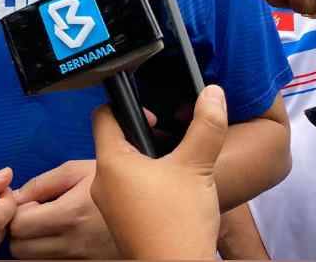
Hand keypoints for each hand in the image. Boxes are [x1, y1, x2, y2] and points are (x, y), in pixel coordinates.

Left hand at [9, 160, 117, 258]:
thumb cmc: (114, 183)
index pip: (19, 225)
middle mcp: (74, 244)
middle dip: (20, 230)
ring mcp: (81, 260)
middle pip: (20, 249)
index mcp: (70, 215)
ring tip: (49, 226)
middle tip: (35, 215)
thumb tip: (17, 194)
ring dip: (33, 244)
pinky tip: (61, 238)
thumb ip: (44, 182)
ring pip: (34, 261)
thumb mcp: (79, 170)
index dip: (16, 212)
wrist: (150, 207)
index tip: (27, 203)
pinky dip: (49, 254)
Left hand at [90, 84, 228, 259]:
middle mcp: (102, 183)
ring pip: (123, 169)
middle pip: (114, 143)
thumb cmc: (179, 223)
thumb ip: (206, 125)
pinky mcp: (121, 222)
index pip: (102, 117)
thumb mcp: (197, 166)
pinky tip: (170, 194)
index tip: (154, 118)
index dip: (126, 107)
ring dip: (147, 164)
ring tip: (173, 171)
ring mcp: (109, 205)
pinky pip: (128, 191)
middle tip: (169, 145)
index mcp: (110, 163)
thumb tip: (212, 93)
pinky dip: (147, 185)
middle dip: (142, 138)